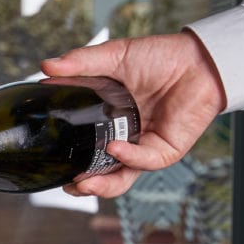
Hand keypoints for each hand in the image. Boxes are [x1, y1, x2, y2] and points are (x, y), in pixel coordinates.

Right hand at [40, 31, 225, 197]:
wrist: (197, 59)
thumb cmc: (161, 57)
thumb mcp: (113, 58)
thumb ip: (80, 64)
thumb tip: (46, 66)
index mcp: (109, 121)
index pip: (84, 147)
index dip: (69, 159)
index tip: (51, 162)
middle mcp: (125, 138)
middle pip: (101, 172)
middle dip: (83, 185)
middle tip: (67, 185)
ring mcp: (145, 146)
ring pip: (122, 177)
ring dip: (102, 185)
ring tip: (83, 183)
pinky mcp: (166, 149)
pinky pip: (144, 161)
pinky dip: (128, 157)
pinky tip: (114, 148)